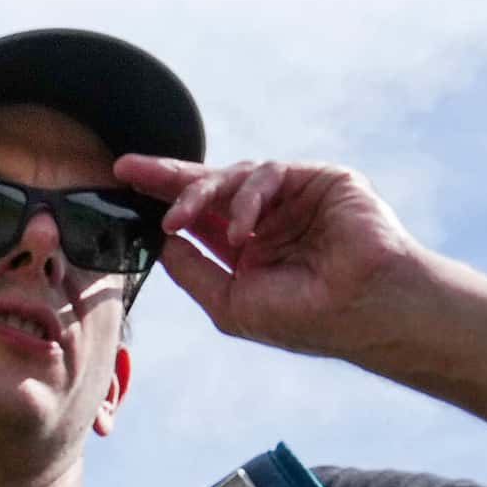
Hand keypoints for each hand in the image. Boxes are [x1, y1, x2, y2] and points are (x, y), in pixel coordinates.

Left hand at [114, 154, 430, 362]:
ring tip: (176, 221)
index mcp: (246, 249)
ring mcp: (293, 197)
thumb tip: (159, 245)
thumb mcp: (230, 302)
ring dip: (197, 195)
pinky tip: (241, 231)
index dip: (162, 203)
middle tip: (127, 169)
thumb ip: (192, 270)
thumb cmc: (304, 318)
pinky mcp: (318, 179)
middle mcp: (267, 220)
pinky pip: (268, 174)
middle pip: (208, 186)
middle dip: (165, 177)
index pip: (197, 219)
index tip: (123, 192)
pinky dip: (246, 200)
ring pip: (233, 176)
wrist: (364, 310)